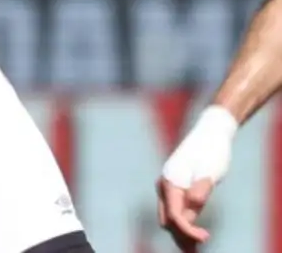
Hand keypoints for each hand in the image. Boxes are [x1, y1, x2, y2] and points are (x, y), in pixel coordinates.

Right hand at [158, 105, 237, 250]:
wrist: (209, 134)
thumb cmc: (211, 152)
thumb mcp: (209, 172)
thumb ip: (200, 191)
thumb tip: (190, 208)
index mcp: (170, 182)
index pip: (174, 215)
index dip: (188, 231)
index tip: (205, 238)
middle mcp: (165, 186)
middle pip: (168, 220)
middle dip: (181, 236)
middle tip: (200, 247)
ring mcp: (169, 188)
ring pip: (170, 217)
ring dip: (182, 233)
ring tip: (196, 247)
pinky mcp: (177, 189)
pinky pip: (176, 210)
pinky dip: (184, 224)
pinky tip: (195, 233)